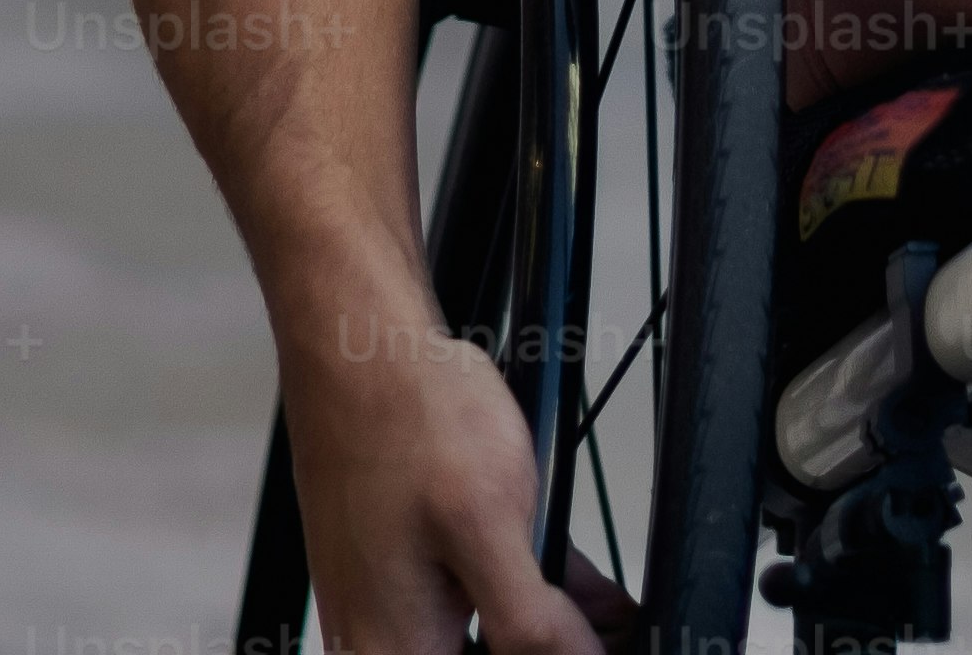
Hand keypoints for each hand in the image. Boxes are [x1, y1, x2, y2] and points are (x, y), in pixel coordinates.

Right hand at [282, 305, 614, 654]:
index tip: (600, 645)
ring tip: (606, 613)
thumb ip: (530, 622)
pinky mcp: (397, 572)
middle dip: (555, 649)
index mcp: (396, 650)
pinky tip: (576, 586)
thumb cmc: (404, 416)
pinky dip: (525, 597)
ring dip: (546, 630)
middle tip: (614, 631)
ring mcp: (385, 606)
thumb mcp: (489, 525)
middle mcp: (377, 641)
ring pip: (481, 639)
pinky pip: (470, 606)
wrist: (358, 347)